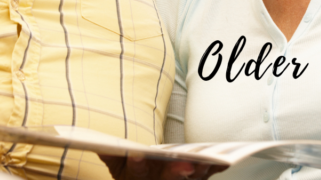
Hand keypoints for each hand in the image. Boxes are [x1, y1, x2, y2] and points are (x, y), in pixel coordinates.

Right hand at [99, 154, 226, 179]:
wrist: (143, 179)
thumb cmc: (129, 168)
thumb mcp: (116, 162)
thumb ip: (110, 153)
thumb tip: (98, 144)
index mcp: (133, 178)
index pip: (135, 173)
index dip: (137, 165)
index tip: (138, 155)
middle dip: (175, 173)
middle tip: (187, 165)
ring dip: (198, 172)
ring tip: (206, 160)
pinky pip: (204, 177)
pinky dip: (213, 169)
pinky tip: (222, 162)